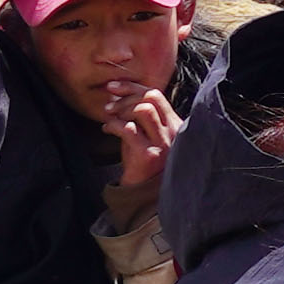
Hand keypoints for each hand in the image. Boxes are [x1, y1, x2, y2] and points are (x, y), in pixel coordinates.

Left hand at [97, 86, 174, 208]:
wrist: (147, 197)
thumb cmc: (145, 167)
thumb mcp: (149, 138)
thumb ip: (143, 120)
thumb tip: (122, 97)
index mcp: (176, 125)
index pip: (157, 95)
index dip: (133, 87)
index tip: (114, 87)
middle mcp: (174, 132)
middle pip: (151, 97)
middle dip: (126, 96)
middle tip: (109, 104)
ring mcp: (163, 143)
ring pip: (143, 109)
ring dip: (121, 110)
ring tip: (110, 117)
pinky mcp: (149, 154)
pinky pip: (129, 129)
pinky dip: (114, 125)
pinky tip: (107, 129)